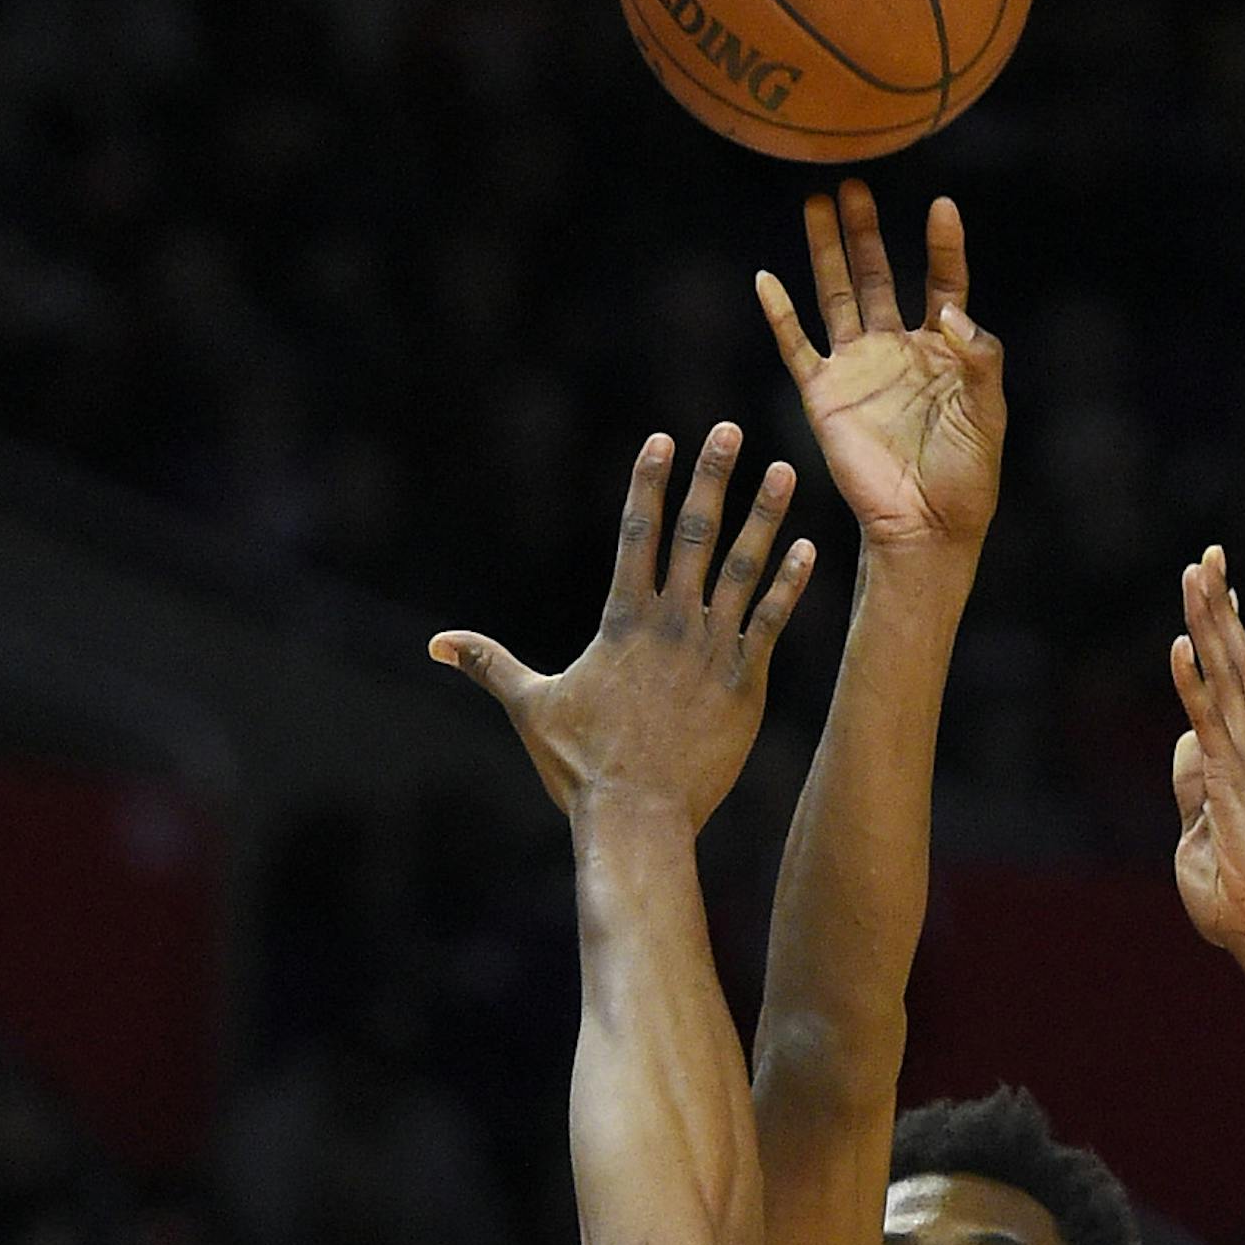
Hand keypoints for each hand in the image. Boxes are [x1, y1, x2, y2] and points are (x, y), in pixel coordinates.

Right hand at [431, 425, 813, 829]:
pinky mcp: (745, 682)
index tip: (662, 440)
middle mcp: (670, 622)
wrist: (637, 815)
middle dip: (712, 478)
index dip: (648, 483)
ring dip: (764, 517)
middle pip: (693, 534)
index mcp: (621, 620)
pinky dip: (791, 585)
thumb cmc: (581, 767)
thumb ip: (489, 665)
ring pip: (742, 568)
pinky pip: (772, 622)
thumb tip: (435, 645)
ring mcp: (711, 649)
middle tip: (728, 429)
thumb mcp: (529, 708)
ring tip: (784, 472)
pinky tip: (809, 548)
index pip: (635, 534)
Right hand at [757, 181, 1003, 552]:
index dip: (943, 245)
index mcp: (942, 349)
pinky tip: (765, 278)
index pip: (942, 281)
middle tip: (854, 185)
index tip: (942, 207)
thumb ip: (979, 355)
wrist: (926, 526)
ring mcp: (857, 369)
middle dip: (866, 232)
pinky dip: (779, 314)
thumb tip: (949, 309)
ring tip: (816, 203)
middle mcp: (896, 349)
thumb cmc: (967, 475)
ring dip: (825, 252)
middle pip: (878, 275)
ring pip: (835, 296)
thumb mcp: (989, 411)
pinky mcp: (824, 395)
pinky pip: (796, 346)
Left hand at [1170, 550, 1244, 952]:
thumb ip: (1193, 781)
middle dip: (1221, 604)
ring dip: (1210, 623)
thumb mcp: (1200, 823)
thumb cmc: (1232, 887)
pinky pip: (1210, 721)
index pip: (1237, 677)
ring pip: (1228, 674)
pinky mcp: (1231, 780)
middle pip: (1236, 658)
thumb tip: (1185, 744)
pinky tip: (1181, 644)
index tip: (1218, 584)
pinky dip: (1194, 682)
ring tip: (1197, 573)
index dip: (1226, 628)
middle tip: (1209, 553)